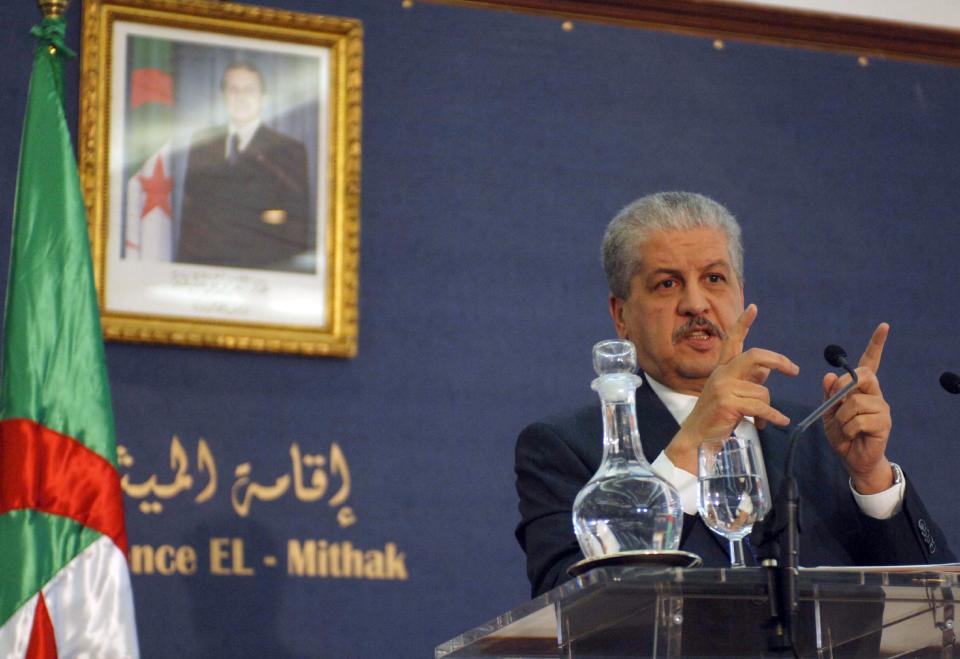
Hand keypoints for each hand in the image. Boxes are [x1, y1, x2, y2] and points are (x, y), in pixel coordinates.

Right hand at [665, 304, 799, 472]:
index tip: (753, 308)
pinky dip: (774, 416)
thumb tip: (767, 370)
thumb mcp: (733, 394)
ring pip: (762, 391)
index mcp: (722, 369)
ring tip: (763, 420)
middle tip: (793, 370)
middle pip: (754, 356)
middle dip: (778, 361)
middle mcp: (721, 374)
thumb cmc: (716, 417)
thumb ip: (749, 380)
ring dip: (769, 408)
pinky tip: (780, 422)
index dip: (743, 323)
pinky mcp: (728, 403)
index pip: (732, 341)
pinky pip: (761, 407)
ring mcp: (723, 387)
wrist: (697, 438)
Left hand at [822, 323, 892, 493]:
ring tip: (844, 427)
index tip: (884, 326)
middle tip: (836, 403)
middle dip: (843, 386)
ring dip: (841, 417)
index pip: (870, 362)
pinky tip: (852, 435)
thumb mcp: (828, 411)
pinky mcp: (884, 423)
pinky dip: (847, 429)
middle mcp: (875, 393)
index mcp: (861, 388)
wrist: (852, 458)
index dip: (876, 344)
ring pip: (855, 402)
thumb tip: (828, 375)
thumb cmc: (841, 433)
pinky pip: (858, 420)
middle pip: (862, 375)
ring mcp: (881, 407)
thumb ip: (828, 394)